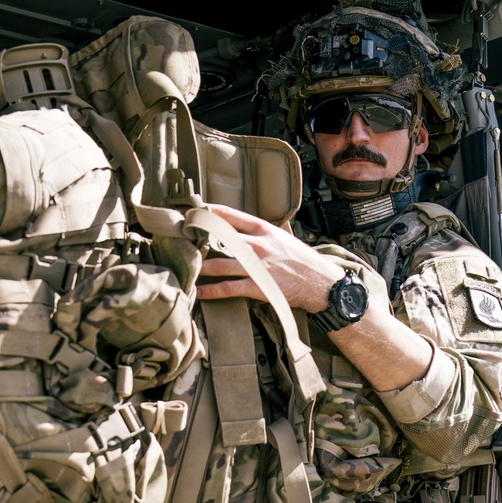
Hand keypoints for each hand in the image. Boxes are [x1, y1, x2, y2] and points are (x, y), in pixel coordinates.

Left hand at [195, 203, 345, 311]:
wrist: (321, 283)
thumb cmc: (303, 261)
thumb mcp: (283, 238)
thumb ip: (262, 233)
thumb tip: (241, 230)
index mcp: (264, 230)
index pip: (231, 216)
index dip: (210, 212)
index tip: (194, 210)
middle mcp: (257, 245)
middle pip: (219, 238)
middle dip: (198, 238)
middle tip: (179, 238)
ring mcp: (256, 266)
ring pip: (219, 264)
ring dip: (199, 266)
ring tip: (183, 266)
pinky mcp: (258, 286)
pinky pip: (228, 288)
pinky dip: (210, 290)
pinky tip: (198, 292)